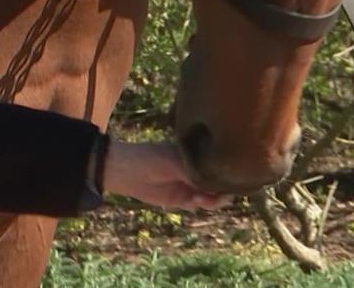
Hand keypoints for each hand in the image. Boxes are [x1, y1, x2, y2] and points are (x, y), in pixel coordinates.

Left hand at [103, 141, 231, 210]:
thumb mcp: (176, 163)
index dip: (228, 171)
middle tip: (219, 193)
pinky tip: (195, 201)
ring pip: (212, 195)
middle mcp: (195, 169)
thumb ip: (197, 172)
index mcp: (195, 154)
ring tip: (204, 199)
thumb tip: (220, 183)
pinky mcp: (182, 198)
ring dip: (213, 199)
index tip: (233, 178)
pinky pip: (199, 204)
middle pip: (219, 181)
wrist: (126, 173)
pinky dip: (201, 204)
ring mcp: (189, 183)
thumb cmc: (150, 159)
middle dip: (223, 189)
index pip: (219, 163)